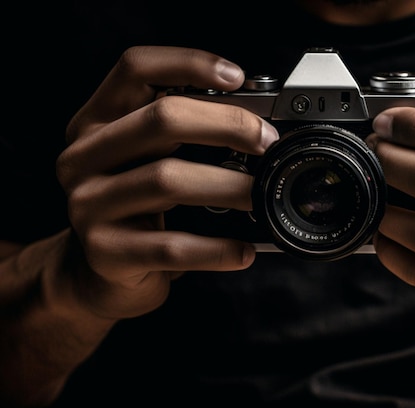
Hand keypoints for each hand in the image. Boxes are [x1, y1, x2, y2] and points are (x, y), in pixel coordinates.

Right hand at [56, 46, 278, 318]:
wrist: (96, 273)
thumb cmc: (134, 208)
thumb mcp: (143, 161)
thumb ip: (179, 135)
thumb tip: (255, 125)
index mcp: (97, 122)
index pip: (135, 69)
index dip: (188, 63)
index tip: (237, 77)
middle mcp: (84, 157)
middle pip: (160, 119)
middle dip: (227, 125)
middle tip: (267, 142)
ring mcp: (90, 204)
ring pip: (168, 181)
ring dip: (229, 186)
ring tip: (262, 196)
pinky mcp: (106, 252)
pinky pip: (172, 246)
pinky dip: (216, 249)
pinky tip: (244, 250)